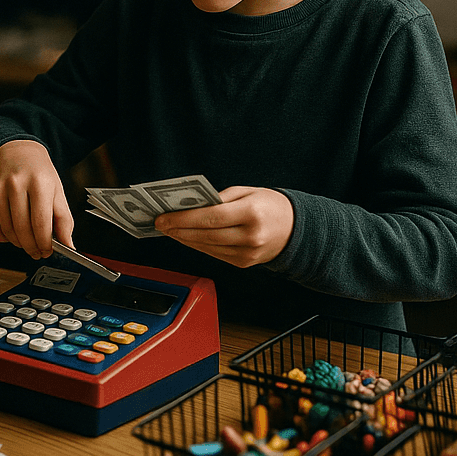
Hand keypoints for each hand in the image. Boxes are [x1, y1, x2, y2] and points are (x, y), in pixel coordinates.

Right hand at [0, 139, 72, 259]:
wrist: (17, 153)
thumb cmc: (40, 174)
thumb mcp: (57, 191)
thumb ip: (64, 220)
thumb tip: (68, 246)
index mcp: (39, 182)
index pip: (41, 222)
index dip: (44, 243)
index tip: (48, 251)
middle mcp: (16, 183)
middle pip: (22, 229)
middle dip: (32, 247)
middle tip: (38, 252)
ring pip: (6, 230)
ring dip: (18, 243)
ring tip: (27, 242)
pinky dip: (1, 237)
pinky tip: (11, 235)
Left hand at [155, 186, 294, 267]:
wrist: (296, 230)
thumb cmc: (270, 206)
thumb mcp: (248, 191)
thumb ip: (220, 198)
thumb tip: (191, 206)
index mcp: (252, 213)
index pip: (210, 217)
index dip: (183, 219)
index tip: (164, 217)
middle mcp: (250, 236)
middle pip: (205, 235)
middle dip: (178, 230)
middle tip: (160, 224)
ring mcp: (247, 253)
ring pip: (207, 247)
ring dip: (184, 239)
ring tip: (169, 230)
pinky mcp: (244, 263)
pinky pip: (214, 254)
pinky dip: (198, 246)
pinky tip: (186, 238)